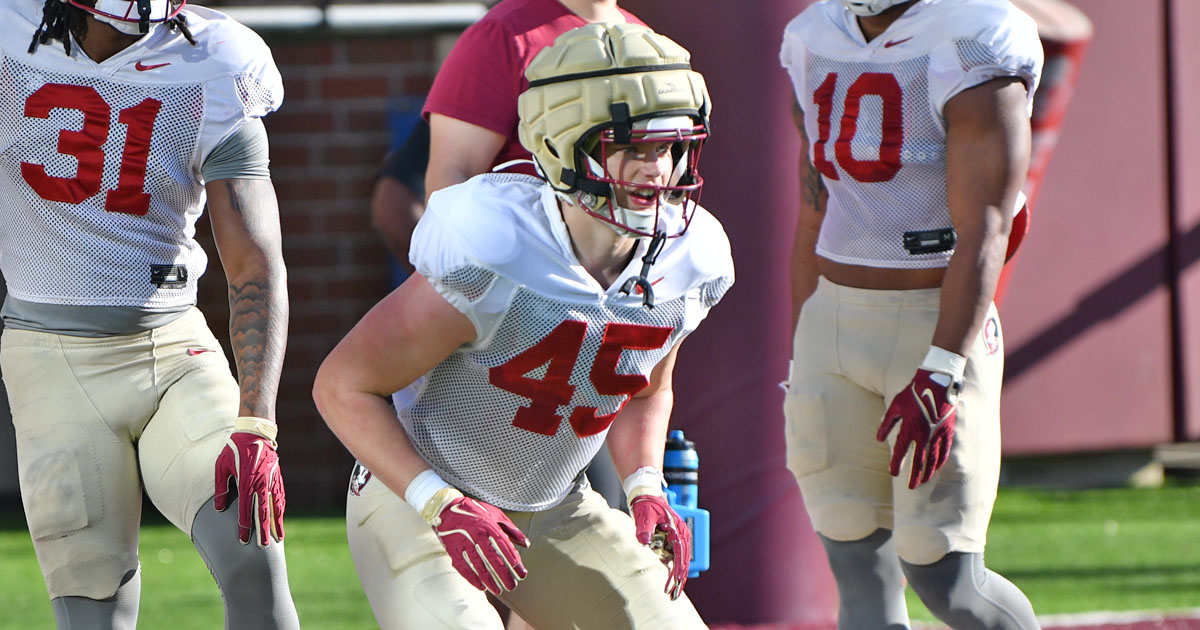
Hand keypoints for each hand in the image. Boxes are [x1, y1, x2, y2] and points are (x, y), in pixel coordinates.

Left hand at [214, 417, 284, 545]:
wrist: (255, 431)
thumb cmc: (234, 449)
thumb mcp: (221, 466)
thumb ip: (221, 488)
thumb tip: (220, 509)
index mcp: (246, 482)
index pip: (246, 510)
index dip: (244, 526)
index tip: (243, 540)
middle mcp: (261, 483)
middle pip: (263, 512)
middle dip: (264, 531)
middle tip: (265, 546)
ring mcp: (271, 480)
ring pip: (276, 506)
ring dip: (277, 523)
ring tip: (279, 538)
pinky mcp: (277, 476)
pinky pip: (280, 496)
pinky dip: (281, 508)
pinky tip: (281, 517)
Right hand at [423, 488, 528, 594]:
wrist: (447, 508)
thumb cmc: (475, 511)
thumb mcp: (496, 514)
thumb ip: (512, 529)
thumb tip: (526, 544)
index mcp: (488, 525)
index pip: (504, 546)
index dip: (513, 560)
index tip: (521, 572)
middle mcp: (476, 534)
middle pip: (492, 558)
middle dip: (503, 574)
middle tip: (512, 586)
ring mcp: (463, 542)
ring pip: (478, 565)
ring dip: (489, 580)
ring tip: (498, 590)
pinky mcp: (453, 549)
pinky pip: (463, 567)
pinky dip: (471, 578)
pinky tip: (480, 586)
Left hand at [629, 493, 690, 599]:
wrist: (646, 495)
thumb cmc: (646, 504)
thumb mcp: (644, 514)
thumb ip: (644, 528)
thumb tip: (645, 541)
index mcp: (677, 529)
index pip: (680, 553)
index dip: (678, 569)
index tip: (675, 581)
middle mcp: (681, 535)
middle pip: (683, 560)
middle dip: (679, 579)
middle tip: (674, 595)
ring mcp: (677, 539)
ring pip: (680, 562)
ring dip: (677, 578)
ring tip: (673, 593)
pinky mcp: (671, 541)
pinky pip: (674, 559)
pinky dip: (672, 571)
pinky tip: (670, 583)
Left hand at [877, 369, 960, 488]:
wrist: (936, 382)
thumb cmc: (912, 392)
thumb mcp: (895, 406)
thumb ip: (886, 423)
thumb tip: (878, 439)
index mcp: (909, 428)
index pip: (901, 452)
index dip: (896, 464)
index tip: (893, 474)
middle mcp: (923, 434)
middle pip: (918, 461)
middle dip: (914, 476)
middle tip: (910, 487)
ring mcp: (937, 433)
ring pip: (933, 458)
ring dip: (928, 471)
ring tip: (923, 481)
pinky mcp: (947, 430)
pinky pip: (945, 449)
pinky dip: (941, 460)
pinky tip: (937, 467)